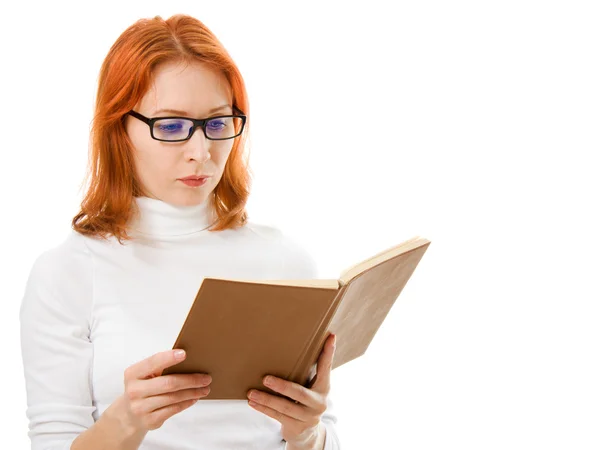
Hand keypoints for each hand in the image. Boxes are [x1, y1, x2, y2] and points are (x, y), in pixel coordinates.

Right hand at [121, 349, 211, 431]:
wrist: (129, 415)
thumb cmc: (143, 387)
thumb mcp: (144, 375)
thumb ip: (159, 367)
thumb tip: (188, 360)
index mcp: (133, 374)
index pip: (153, 362)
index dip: (169, 357)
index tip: (184, 354)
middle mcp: (134, 391)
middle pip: (168, 383)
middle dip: (191, 380)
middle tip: (207, 378)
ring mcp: (140, 408)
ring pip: (173, 398)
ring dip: (193, 392)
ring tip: (205, 388)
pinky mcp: (149, 421)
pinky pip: (173, 410)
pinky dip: (187, 403)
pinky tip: (194, 398)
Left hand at [247, 333, 335, 447]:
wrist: (307, 433)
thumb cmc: (305, 400)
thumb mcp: (312, 386)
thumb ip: (309, 369)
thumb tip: (305, 339)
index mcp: (324, 387)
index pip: (326, 367)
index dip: (328, 352)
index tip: (331, 336)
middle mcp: (319, 403)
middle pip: (299, 393)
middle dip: (281, 386)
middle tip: (265, 379)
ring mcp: (308, 417)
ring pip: (285, 407)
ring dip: (266, 399)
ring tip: (251, 392)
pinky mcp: (297, 427)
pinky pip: (277, 417)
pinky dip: (264, 409)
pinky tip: (253, 402)